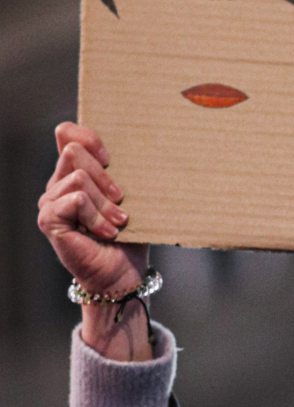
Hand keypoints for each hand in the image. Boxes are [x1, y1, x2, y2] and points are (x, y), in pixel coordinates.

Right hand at [38, 123, 151, 359]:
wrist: (124, 272)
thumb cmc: (130, 235)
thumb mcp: (129, 195)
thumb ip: (119, 170)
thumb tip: (129, 144)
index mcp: (75, 173)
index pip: (68, 133)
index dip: (89, 138)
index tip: (110, 158)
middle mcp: (58, 185)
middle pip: (73, 152)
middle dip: (105, 177)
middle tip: (121, 202)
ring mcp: (50, 202)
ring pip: (78, 178)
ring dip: (105, 203)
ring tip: (117, 223)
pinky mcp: (49, 220)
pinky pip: (75, 200)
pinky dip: (96, 217)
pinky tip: (106, 232)